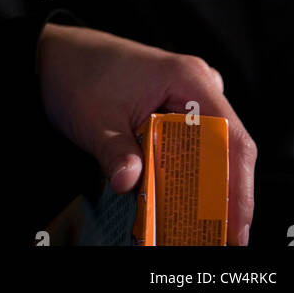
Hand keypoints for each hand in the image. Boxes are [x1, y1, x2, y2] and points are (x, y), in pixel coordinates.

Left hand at [36, 23, 255, 245]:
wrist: (54, 56)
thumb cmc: (77, 74)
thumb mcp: (94, 118)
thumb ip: (115, 152)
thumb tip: (131, 184)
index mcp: (187, 78)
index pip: (231, 139)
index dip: (239, 188)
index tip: (234, 230)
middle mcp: (195, 84)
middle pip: (226, 147)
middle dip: (223, 194)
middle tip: (216, 237)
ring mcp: (185, 95)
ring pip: (210, 148)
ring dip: (204, 185)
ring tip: (198, 225)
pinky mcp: (172, 108)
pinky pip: (191, 144)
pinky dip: (186, 172)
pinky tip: (176, 199)